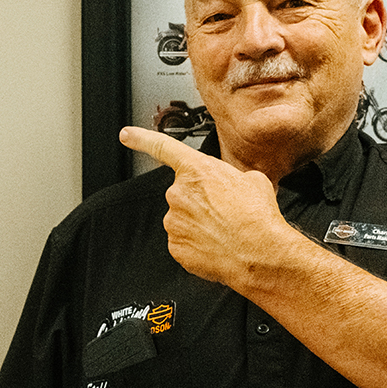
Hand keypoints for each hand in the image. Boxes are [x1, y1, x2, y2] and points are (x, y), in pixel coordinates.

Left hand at [118, 126, 296, 289]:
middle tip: (224, 212)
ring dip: (199, 224)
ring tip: (225, 230)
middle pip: (183, 194)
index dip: (141, 139)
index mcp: (196, 170)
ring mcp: (174, 221)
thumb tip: (231, 185)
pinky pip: (183, 242)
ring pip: (183, 219)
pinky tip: (217, 245)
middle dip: (200, 201)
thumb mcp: (252, 180)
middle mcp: (179, 193)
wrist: (260, 252)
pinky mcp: (175, 247)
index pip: (162, 148)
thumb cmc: (258, 217)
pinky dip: (198, 244)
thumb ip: (229, 176)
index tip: (127, 135)